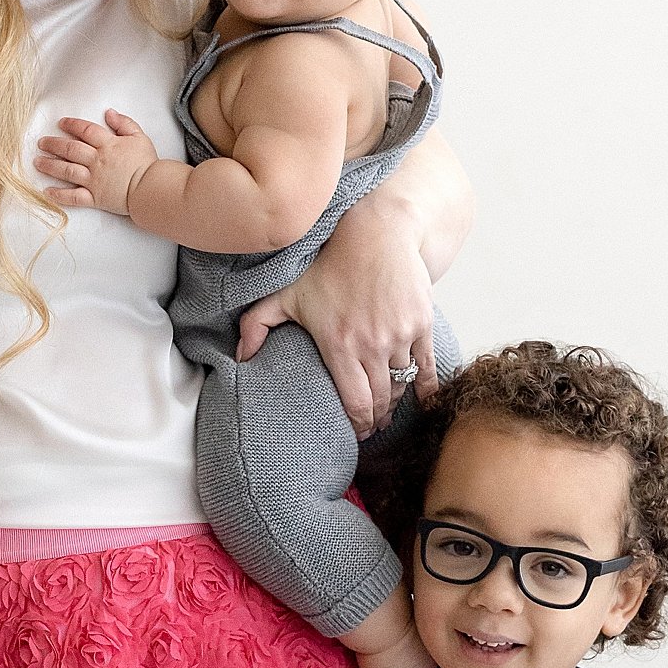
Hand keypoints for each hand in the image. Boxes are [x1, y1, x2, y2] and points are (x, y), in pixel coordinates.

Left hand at [34, 111, 159, 215]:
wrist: (150, 188)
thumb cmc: (147, 163)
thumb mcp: (139, 136)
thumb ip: (124, 123)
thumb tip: (109, 113)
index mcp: (107, 145)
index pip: (84, 130)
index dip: (71, 125)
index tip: (61, 123)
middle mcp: (96, 161)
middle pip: (70, 149)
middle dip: (53, 145)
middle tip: (41, 142)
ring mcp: (93, 180)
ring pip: (67, 171)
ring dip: (50, 166)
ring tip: (37, 162)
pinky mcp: (94, 198)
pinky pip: (73, 197)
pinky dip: (59, 195)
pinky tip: (47, 191)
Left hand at [237, 194, 438, 433]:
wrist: (376, 234)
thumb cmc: (330, 264)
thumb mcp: (287, 293)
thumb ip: (257, 325)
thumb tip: (240, 359)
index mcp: (339, 346)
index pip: (355, 403)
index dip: (358, 425)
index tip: (357, 433)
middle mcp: (372, 345)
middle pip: (381, 400)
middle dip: (377, 419)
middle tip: (373, 427)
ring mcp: (400, 336)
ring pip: (402, 385)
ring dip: (396, 402)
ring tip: (389, 410)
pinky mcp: (422, 324)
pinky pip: (427, 367)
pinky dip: (427, 387)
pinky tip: (424, 401)